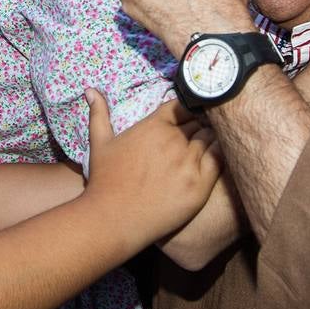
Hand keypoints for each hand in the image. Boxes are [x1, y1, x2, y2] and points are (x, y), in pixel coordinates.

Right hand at [84, 91, 221, 244]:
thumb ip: (99, 113)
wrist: (113, 219)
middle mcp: (173, 140)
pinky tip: (214, 160)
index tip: (185, 120)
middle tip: (196, 137)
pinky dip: (219, 155)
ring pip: (211, 139)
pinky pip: (219, 160)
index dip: (186, 111)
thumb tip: (90, 89)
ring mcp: (188, 162)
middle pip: (199, 122)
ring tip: (206, 149)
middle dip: (198, 126)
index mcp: (154, 126)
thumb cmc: (105, 181)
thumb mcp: (99, 143)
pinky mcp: (200, 184)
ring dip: (210, 141)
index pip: (182, 106)